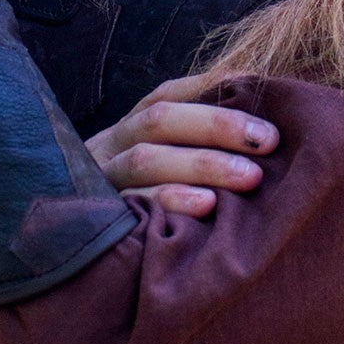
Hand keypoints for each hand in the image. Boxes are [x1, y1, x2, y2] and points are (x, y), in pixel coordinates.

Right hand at [84, 76, 278, 216]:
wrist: (76, 251)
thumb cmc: (141, 204)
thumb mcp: (158, 164)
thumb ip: (193, 140)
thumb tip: (251, 103)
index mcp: (129, 127)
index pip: (167, 96)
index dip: (213, 91)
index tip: (262, 96)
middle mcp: (111, 147)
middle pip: (159, 121)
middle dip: (217, 126)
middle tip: (267, 140)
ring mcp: (101, 181)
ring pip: (146, 160)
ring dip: (202, 165)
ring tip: (249, 177)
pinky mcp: (102, 219)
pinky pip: (136, 206)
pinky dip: (173, 201)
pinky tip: (207, 206)